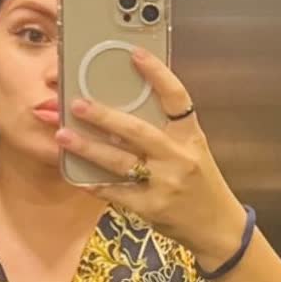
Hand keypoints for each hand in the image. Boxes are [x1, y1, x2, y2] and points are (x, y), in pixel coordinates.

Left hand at [54, 46, 246, 259]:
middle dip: (103, 116)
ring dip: (88, 148)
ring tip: (63, 135)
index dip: (157, 74)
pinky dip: (94, 183)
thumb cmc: (201, 185)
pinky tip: (76, 175)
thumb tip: (122, 114)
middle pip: (137, 130)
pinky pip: (116, 193)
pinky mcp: (151, 208)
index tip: (135, 54)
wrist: (217, 227)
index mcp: (190, 136)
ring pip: (120, 162)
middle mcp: (178, 157)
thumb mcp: (193, 150)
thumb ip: (165, 131)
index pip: (176, 98)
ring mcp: (164, 184)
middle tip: (76, 104)